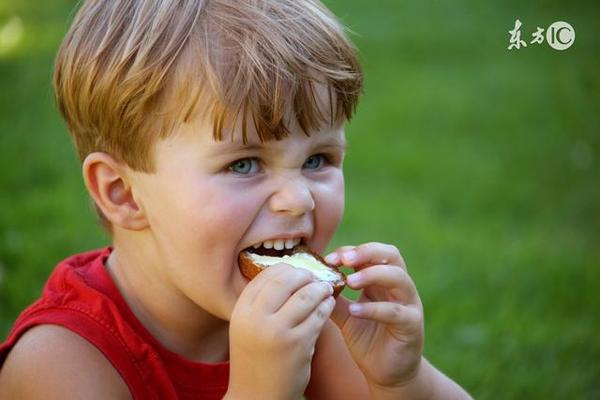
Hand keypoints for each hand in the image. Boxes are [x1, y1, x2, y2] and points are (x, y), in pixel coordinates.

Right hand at [226, 263, 334, 399]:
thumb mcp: (246, 327)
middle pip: (286, 280)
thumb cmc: (254, 359)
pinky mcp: (298, 344)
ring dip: (320, 289)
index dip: (284, 268)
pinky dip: (326, 306)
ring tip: (325, 289)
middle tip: (314, 277)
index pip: (265, 276)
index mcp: (241, 311)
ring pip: (306, 296)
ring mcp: (277, 331)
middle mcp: (256, 318)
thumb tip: (285, 272)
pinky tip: (329, 305)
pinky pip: (318, 315)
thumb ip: (260, 303)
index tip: (296, 271)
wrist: (256, 398)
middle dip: (304, 275)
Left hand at [325, 242, 423, 391]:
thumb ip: (334, 297)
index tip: (329, 259)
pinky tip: (355, 310)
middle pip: (391, 255)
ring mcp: (409, 304)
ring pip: (398, 277)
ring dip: (372, 275)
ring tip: (349, 282)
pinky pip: (395, 311)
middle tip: (344, 260)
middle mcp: (399, 287)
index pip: (372, 253)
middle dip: (366, 252)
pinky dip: (374, 308)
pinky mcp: (412, 325)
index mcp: (382, 280)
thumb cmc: (366, 339)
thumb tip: (312, 281)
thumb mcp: (345, 315)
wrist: (387, 373)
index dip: (351, 251)